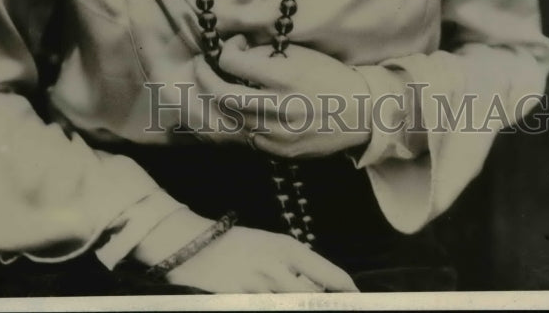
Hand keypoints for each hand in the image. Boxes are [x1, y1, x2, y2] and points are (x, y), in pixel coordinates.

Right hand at [167, 225, 357, 293]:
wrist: (192, 243)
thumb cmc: (236, 244)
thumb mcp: (269, 245)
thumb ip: (294, 265)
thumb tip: (320, 288)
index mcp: (286, 247)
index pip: (327, 273)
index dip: (345, 289)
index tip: (357, 298)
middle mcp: (276, 265)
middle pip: (312, 296)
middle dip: (320, 303)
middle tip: (329, 305)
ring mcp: (257, 284)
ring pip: (291, 305)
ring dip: (295, 304)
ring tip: (291, 298)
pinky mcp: (239, 298)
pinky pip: (264, 309)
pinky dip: (271, 306)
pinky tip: (272, 303)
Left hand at [192, 35, 372, 158]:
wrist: (361, 114)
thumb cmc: (330, 77)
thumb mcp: (301, 55)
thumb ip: (265, 54)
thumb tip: (235, 50)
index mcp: (286, 78)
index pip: (235, 63)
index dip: (226, 50)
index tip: (231, 45)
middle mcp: (279, 109)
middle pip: (223, 95)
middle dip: (204, 76)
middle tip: (200, 64)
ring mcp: (277, 136)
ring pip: (229, 120)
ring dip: (215, 101)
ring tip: (212, 86)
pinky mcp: (278, 153)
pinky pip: (245, 137)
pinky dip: (235, 121)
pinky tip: (234, 109)